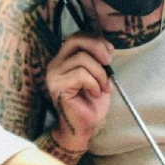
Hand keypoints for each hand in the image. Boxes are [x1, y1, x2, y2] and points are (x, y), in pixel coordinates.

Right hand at [44, 35, 113, 152]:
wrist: (86, 127)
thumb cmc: (91, 103)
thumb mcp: (98, 75)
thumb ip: (97, 59)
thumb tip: (106, 47)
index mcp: (63, 60)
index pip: (76, 37)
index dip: (95, 40)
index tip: (110, 53)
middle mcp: (55, 65)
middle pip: (75, 40)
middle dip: (97, 48)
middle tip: (109, 62)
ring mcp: (54, 75)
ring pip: (82, 59)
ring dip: (100, 73)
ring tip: (103, 87)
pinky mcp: (58, 86)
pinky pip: (81, 75)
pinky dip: (94, 84)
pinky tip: (95, 94)